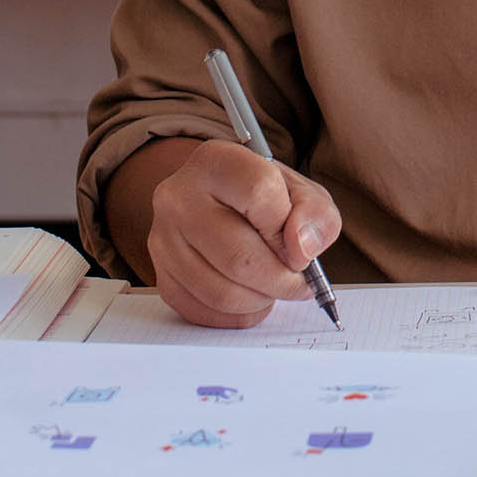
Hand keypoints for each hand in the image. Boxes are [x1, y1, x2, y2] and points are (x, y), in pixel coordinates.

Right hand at [146, 140, 342, 328]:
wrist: (219, 203)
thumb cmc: (264, 197)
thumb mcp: (300, 191)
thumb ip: (315, 214)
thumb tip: (301, 250)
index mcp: (216, 161)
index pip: (259, 194)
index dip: (289, 230)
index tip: (300, 249)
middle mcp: (178, 197)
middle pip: (239, 256)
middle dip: (280, 280)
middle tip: (297, 284)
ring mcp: (163, 239)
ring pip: (221, 292)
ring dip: (261, 300)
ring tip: (274, 288)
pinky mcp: (161, 277)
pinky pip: (204, 312)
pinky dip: (238, 315)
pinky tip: (252, 297)